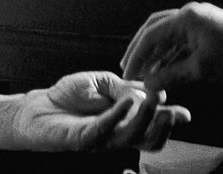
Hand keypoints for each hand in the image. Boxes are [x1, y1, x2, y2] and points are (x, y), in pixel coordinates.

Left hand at [12, 71, 189, 151]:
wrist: (38, 106)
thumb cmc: (69, 95)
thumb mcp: (101, 82)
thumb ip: (124, 86)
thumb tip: (149, 90)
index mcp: (125, 121)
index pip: (153, 125)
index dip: (170, 120)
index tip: (184, 113)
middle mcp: (117, 134)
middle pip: (149, 140)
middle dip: (165, 127)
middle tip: (173, 112)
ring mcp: (102, 139)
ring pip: (132, 137)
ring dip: (146, 119)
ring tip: (153, 101)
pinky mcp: (84, 139)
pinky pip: (105, 129)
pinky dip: (119, 115)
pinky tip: (128, 101)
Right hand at [120, 2, 222, 89]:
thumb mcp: (203, 69)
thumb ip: (172, 76)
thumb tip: (147, 85)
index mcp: (186, 17)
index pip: (151, 35)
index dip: (137, 55)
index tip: (127, 73)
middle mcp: (190, 15)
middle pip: (156, 31)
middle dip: (142, 51)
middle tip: (129, 69)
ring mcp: (200, 22)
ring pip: (170, 38)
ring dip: (157, 56)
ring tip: (146, 75)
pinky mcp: (208, 32)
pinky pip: (183, 43)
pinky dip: (173, 57)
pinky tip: (166, 72)